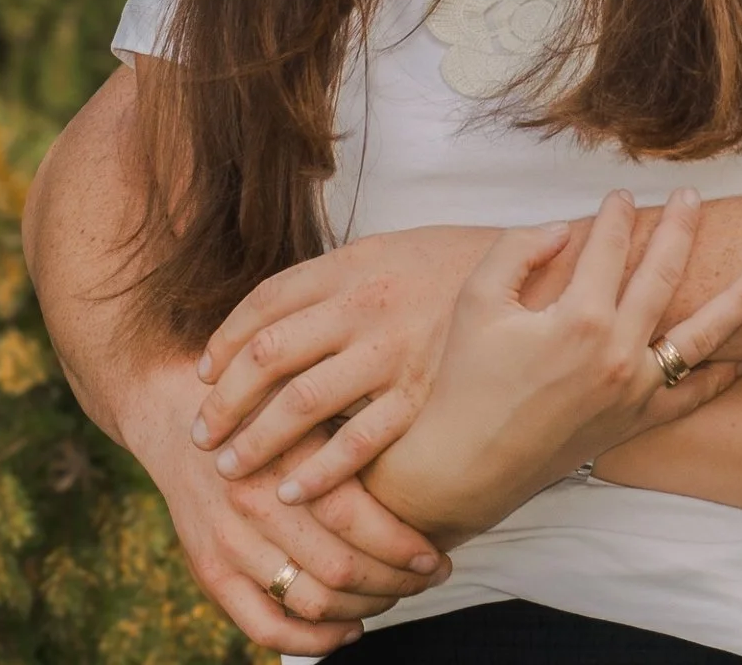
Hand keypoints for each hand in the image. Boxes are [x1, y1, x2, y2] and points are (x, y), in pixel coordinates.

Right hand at [118, 361, 448, 651]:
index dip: (404, 548)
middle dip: (397, 582)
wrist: (179, 417)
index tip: (435, 555)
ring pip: (311, 601)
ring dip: (365, 609)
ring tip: (395, 596)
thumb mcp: (311, 404)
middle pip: (341, 568)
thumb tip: (429, 473)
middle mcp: (255, 503)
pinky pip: (264, 626)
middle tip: (427, 578)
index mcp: (287, 457)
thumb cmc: (267, 409)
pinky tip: (348, 629)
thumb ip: (355, 438)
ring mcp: (228, 541)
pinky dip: (313, 639)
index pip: (357, 520)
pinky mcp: (210, 571)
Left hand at [190, 224, 495, 497]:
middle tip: (201, 436)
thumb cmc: (454, 266)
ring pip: (302, 403)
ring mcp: (392, 352)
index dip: (223, 343)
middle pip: (268, 357)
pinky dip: (320, 471)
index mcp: (348, 267)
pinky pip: (359, 441)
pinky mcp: (422, 395)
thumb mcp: (385, 251)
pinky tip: (295, 489)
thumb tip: (269, 318)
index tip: (201, 375)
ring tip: (232, 470)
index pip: (262, 306)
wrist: (540, 270)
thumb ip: (331, 282)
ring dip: (258, 441)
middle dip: (225, 402)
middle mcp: (363, 307)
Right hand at [363, 189, 741, 543]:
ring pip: (703, 335)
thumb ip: (516, 250)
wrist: (467, 466)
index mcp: (578, 318)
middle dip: (682, 229)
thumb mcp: (475, 302)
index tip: (620, 197)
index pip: (608, 249)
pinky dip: (727, 372)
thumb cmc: (465, 381)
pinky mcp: (639, 422)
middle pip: (664, 275)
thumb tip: (559, 229)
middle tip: (694, 198)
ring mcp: (635, 391)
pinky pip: (696, 395)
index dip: (614, 217)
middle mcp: (618, 352)